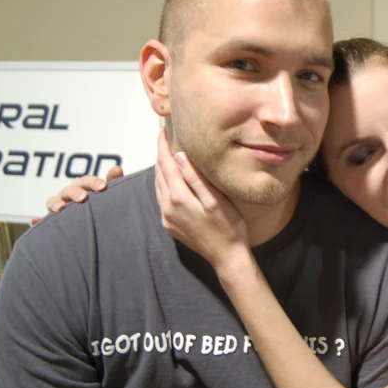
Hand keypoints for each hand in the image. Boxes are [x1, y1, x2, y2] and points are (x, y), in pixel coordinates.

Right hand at [32, 165, 124, 225]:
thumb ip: (113, 181)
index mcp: (82, 188)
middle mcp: (67, 196)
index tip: (103, 187)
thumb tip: (117, 168)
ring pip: (52, 202)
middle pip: (68, 190)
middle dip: (75, 192)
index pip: (85, 181)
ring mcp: (57, 208)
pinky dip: (37, 221)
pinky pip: (40, 222)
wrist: (93, 228)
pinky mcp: (49, 222)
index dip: (93, 182)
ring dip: (54, 203)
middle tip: (83, 198)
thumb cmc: (100, 206)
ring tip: (60, 208)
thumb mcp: (107, 195)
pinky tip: (34, 221)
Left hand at [154, 128, 248, 266]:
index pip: (165, 164)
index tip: (162, 130)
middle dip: (161, 155)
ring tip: (167, 155)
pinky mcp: (170, 226)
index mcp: (179, 198)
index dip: (163, 146)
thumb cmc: (229, 226)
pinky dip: (164, 185)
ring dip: (161, 169)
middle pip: (159, 174)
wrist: (227, 256)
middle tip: (165, 138)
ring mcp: (167, 218)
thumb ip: (195, 178)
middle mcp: (167, 208)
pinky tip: (171, 180)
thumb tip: (179, 156)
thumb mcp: (215, 200)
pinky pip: (161, 199)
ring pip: (158, 186)